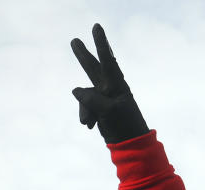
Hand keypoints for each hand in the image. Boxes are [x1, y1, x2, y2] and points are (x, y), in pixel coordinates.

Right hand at [70, 23, 148, 143]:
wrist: (130, 145)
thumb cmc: (124, 127)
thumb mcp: (108, 111)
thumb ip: (91, 98)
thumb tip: (76, 90)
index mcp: (117, 86)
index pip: (108, 61)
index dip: (101, 44)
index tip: (96, 27)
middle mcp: (110, 88)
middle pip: (93, 68)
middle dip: (83, 56)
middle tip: (74, 40)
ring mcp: (103, 98)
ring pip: (85, 95)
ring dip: (84, 109)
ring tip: (88, 123)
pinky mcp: (98, 108)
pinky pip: (85, 107)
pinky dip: (85, 116)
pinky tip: (89, 125)